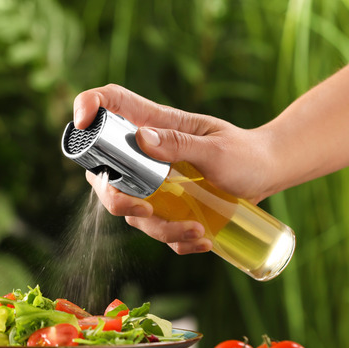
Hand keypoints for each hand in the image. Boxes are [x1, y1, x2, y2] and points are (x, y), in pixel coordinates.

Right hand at [74, 84, 276, 254]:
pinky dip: (177, 241)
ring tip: (197, 231)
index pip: (110, 105)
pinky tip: (203, 240)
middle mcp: (145, 155)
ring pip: (132, 212)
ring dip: (159, 228)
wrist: (267, 173)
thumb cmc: (244, 151)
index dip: (87, 106)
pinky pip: (159, 231)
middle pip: (104, 174)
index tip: (82, 123)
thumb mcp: (216, 148)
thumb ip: (180, 143)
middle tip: (143, 210)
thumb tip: (142, 137)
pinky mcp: (168, 208)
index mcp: (153, 125)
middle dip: (114, 199)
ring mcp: (154, 184)